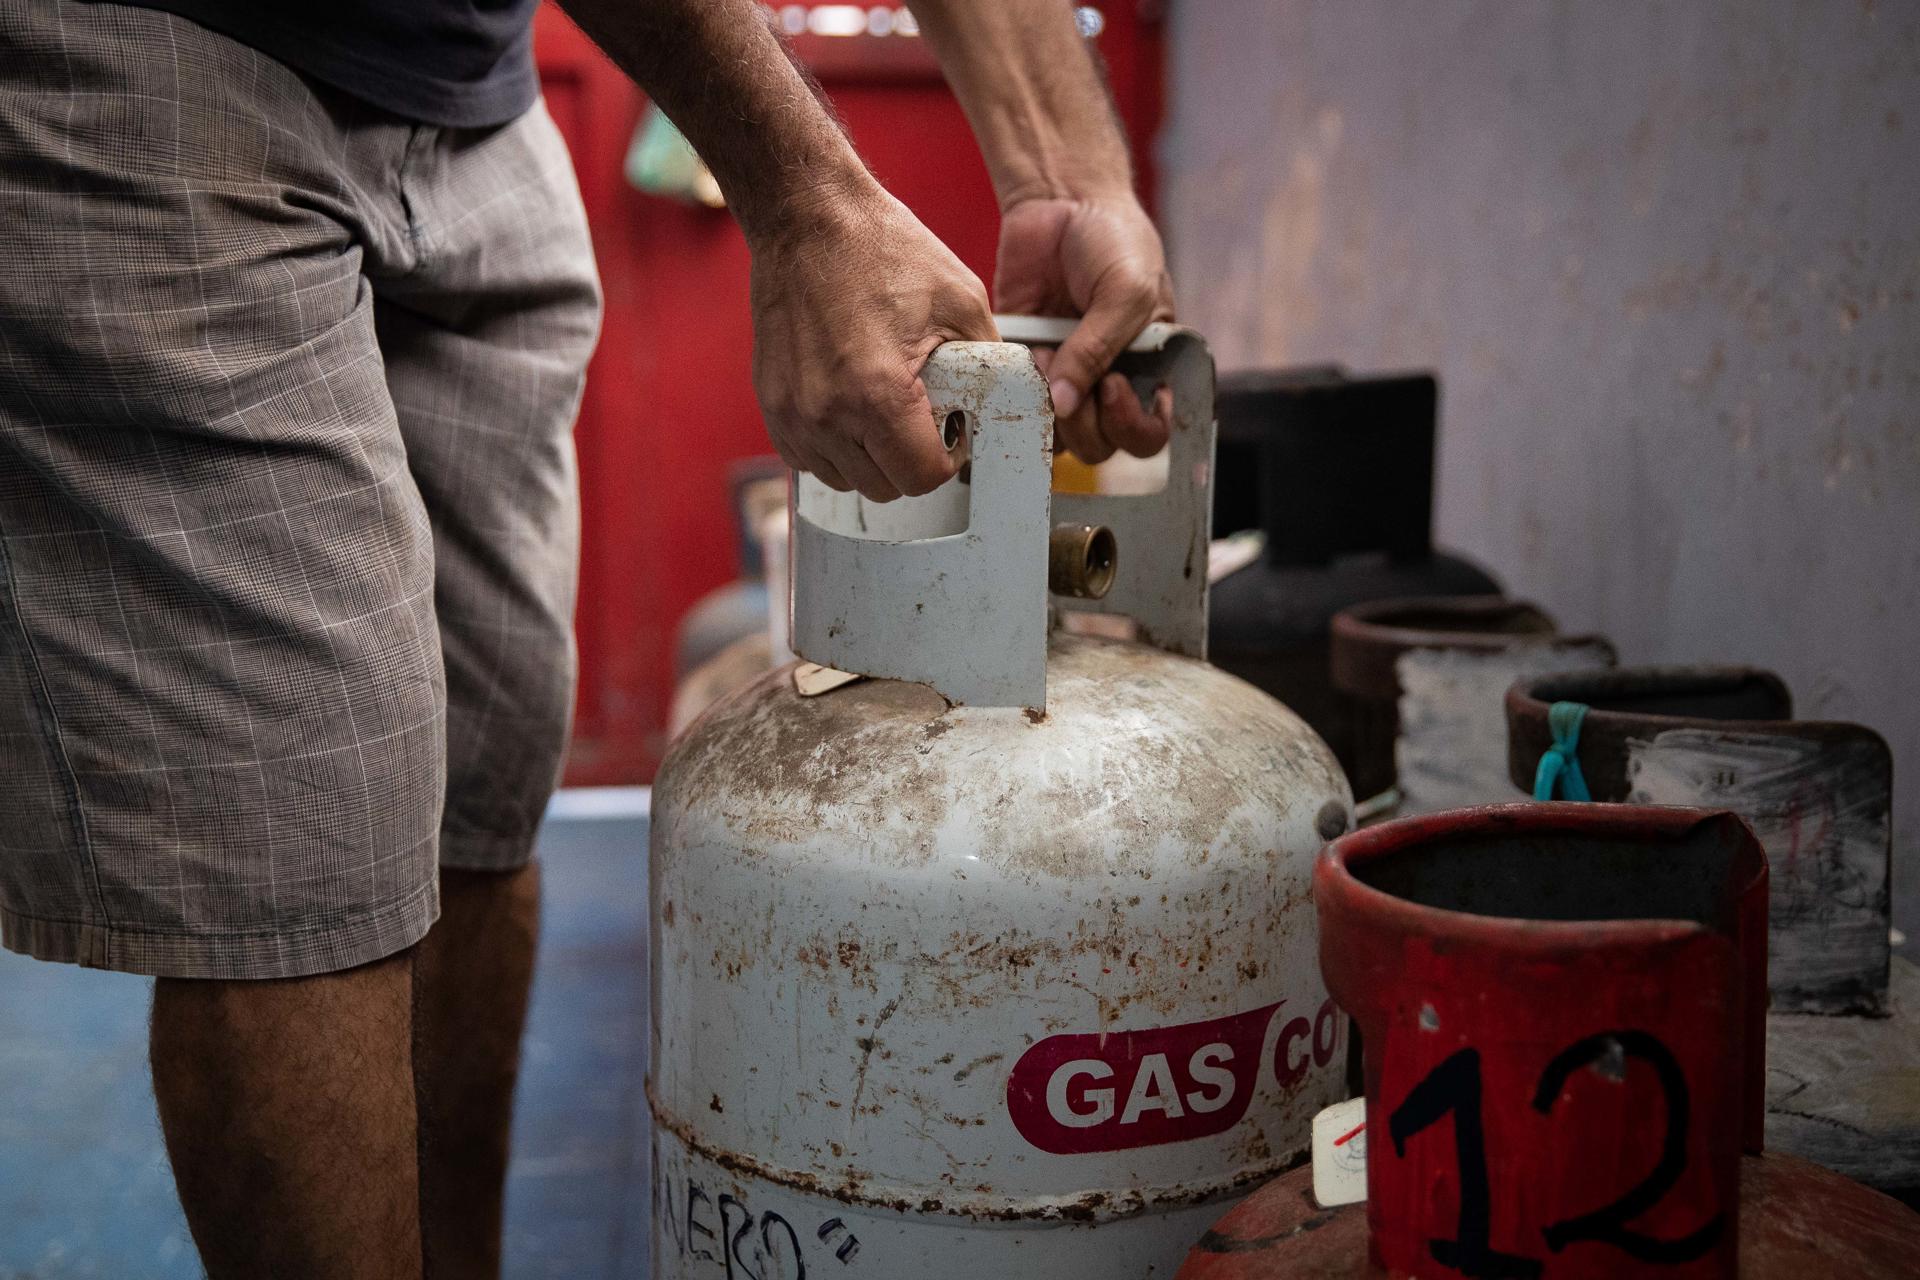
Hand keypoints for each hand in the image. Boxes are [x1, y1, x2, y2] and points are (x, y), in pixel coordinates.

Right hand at [749, 180, 996, 500]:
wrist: (807, 218)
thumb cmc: (883, 250)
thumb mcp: (962, 301)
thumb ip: (987, 366)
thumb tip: (1001, 408)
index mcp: (879, 394)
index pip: (923, 478)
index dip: (948, 461)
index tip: (952, 433)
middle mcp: (828, 414)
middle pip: (885, 487)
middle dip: (911, 460)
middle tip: (923, 417)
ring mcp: (793, 414)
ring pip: (845, 479)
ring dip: (871, 457)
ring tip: (886, 408)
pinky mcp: (772, 405)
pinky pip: (810, 459)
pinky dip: (835, 446)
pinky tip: (852, 405)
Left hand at [993, 192, 1175, 462]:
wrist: (1063, 198)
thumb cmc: (1113, 240)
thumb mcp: (1126, 290)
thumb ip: (1100, 348)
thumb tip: (1065, 404)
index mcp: (1148, 370)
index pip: (1149, 432)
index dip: (1132, 426)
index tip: (1114, 387)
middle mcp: (1107, 383)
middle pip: (1100, 445)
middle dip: (1086, 420)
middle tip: (1074, 372)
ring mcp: (1062, 377)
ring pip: (1057, 435)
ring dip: (1049, 409)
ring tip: (1045, 356)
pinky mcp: (1021, 363)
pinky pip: (1015, 402)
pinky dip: (1013, 394)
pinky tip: (1020, 359)